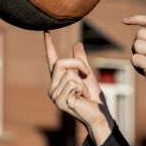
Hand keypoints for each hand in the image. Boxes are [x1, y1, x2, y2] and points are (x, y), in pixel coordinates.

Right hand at [44, 31, 113, 145]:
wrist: (99, 114)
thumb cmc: (94, 97)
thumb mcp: (87, 75)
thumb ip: (81, 61)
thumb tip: (77, 44)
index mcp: (58, 79)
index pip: (52, 59)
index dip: (49, 45)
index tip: (46, 31)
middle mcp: (53, 87)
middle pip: (61, 62)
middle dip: (79, 64)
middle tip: (88, 74)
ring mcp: (54, 95)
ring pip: (69, 74)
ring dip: (82, 81)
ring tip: (84, 93)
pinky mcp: (59, 101)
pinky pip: (73, 83)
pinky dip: (82, 88)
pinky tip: (83, 98)